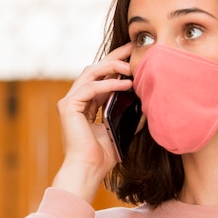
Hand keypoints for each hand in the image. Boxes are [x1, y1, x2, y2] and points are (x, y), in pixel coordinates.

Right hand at [52, 43, 133, 202]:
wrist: (89, 170)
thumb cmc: (103, 157)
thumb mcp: (121, 131)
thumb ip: (130, 117)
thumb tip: (148, 106)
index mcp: (86, 105)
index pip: (101, 78)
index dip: (116, 66)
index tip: (132, 56)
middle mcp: (76, 100)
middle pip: (95, 70)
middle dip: (114, 57)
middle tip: (131, 47)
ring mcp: (70, 102)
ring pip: (91, 73)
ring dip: (112, 67)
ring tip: (130, 66)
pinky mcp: (69, 107)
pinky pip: (91, 88)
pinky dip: (109, 84)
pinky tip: (125, 84)